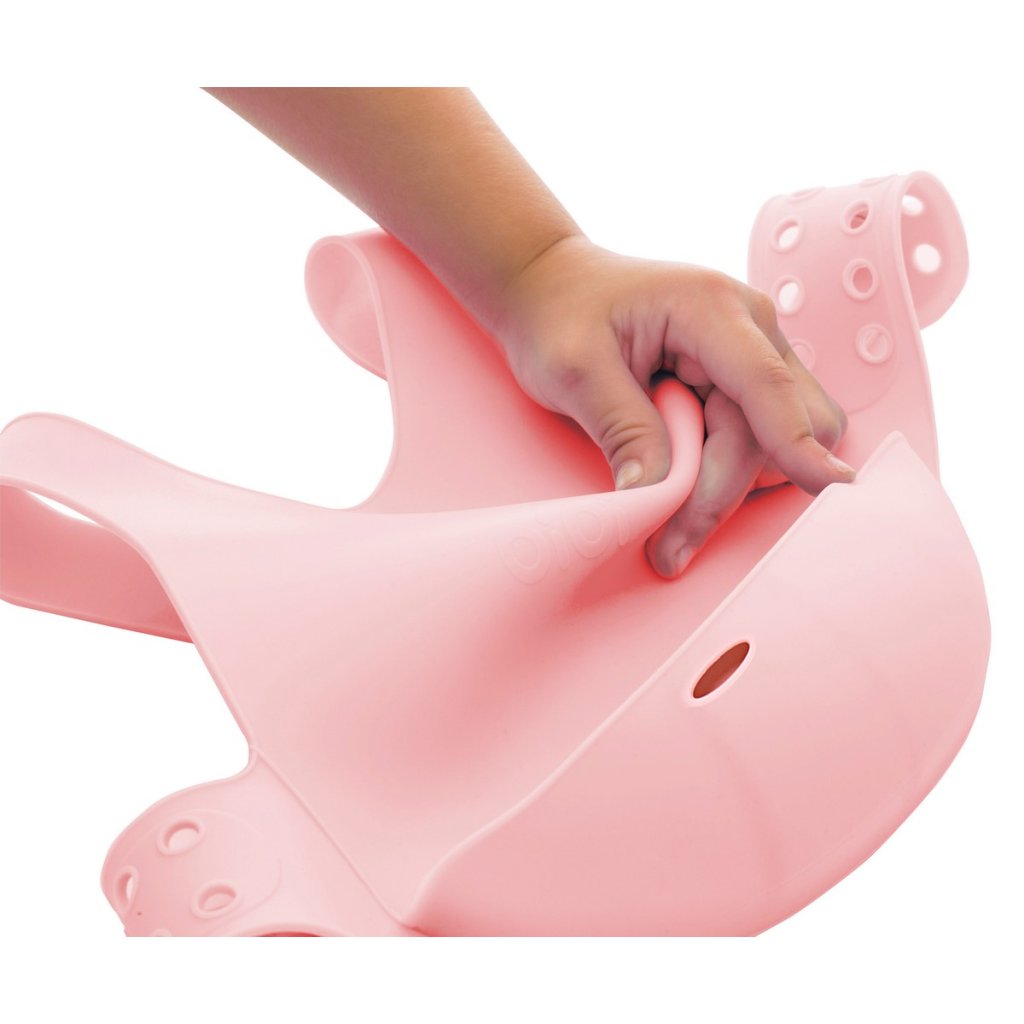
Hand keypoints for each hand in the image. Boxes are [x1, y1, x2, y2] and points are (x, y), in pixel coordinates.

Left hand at [490, 234, 854, 578]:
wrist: (550, 289)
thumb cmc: (558, 315)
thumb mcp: (574, 369)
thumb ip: (621, 428)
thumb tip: (654, 494)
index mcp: (711, 309)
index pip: (766, 384)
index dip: (796, 442)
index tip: (827, 490)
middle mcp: (749, 328)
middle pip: (780, 429)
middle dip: (729, 493)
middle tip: (668, 547)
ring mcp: (753, 355)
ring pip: (780, 442)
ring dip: (731, 490)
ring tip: (666, 522)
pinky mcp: (743, 383)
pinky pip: (762, 441)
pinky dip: (728, 476)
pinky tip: (681, 487)